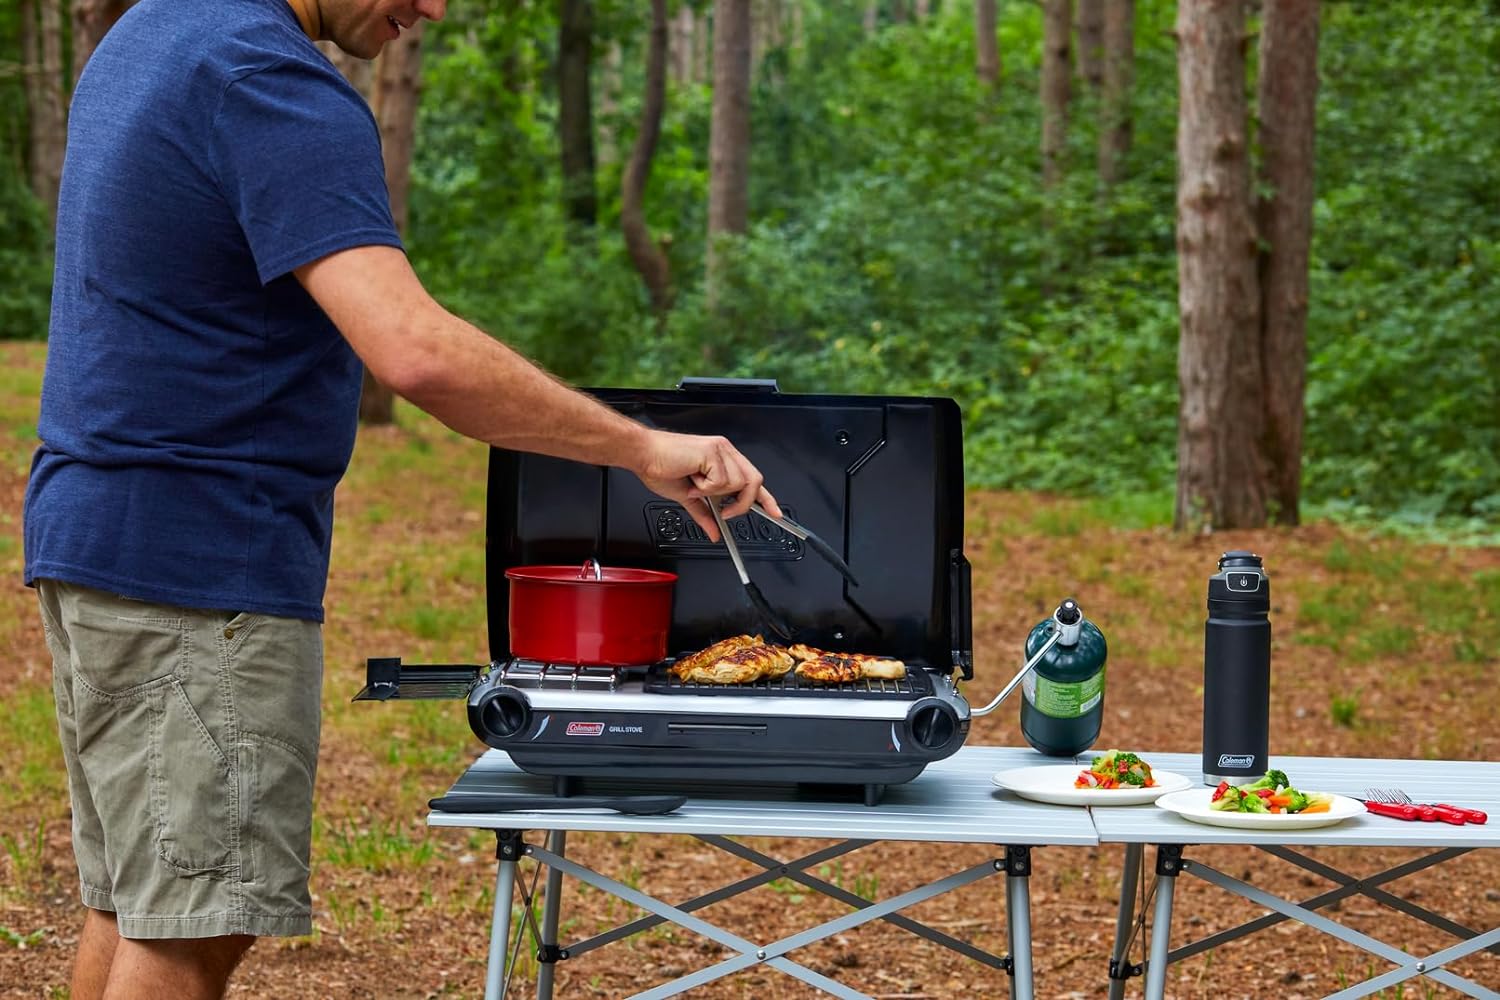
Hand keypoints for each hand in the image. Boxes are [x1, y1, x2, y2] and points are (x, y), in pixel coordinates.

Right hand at [634, 430, 781, 540]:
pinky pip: (721, 482)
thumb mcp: (687, 498)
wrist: (642, 454)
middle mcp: (725, 452)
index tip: (776, 513)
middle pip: (754, 481)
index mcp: (722, 459)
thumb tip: (714, 533)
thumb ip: (704, 515)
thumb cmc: (661, 467)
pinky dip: (705, 488)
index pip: (752, 479)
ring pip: (737, 484)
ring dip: (713, 493)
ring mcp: (720, 450)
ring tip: (694, 485)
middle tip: (723, 511)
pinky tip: (692, 479)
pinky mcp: (713, 452)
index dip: (766, 498)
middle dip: (741, 502)